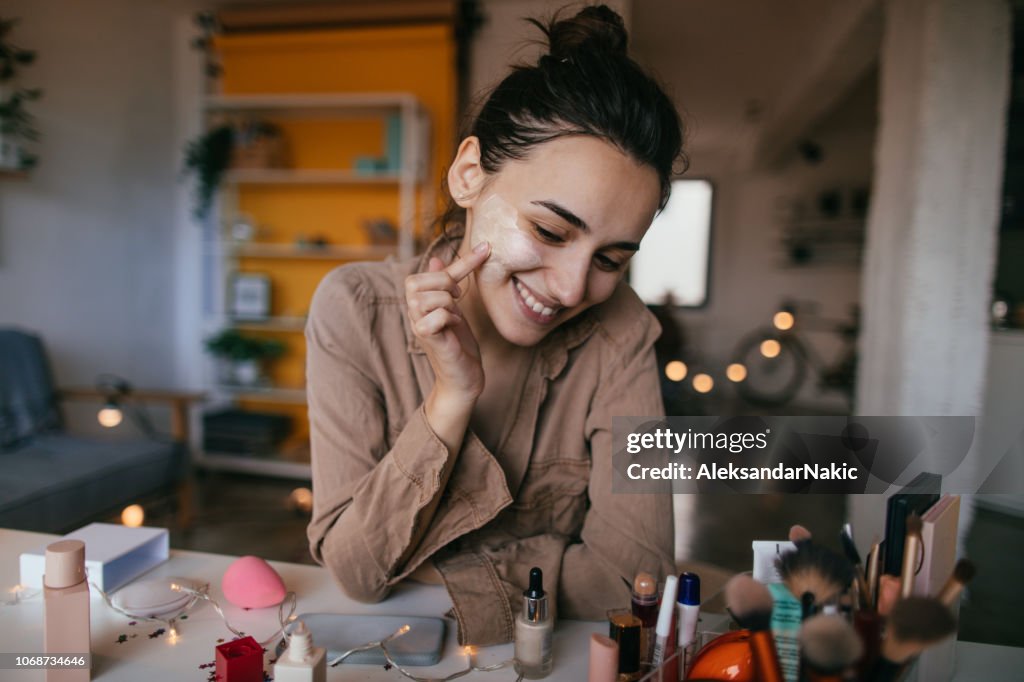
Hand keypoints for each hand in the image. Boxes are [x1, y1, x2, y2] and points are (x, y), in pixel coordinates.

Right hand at [404, 241, 490, 405]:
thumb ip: (445, 284)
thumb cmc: (459, 344)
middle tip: (458, 299)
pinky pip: (436, 315)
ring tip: (455, 316)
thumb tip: (435, 258)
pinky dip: (450, 318)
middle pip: (420, 281)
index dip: (462, 261)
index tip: (487, 248)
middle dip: (446, 285)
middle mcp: (413, 311)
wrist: (463, 378)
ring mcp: (417, 324)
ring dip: (450, 304)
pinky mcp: (425, 338)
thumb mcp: (454, 308)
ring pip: (432, 296)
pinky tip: (454, 328)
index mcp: (419, 301)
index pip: (432, 271)